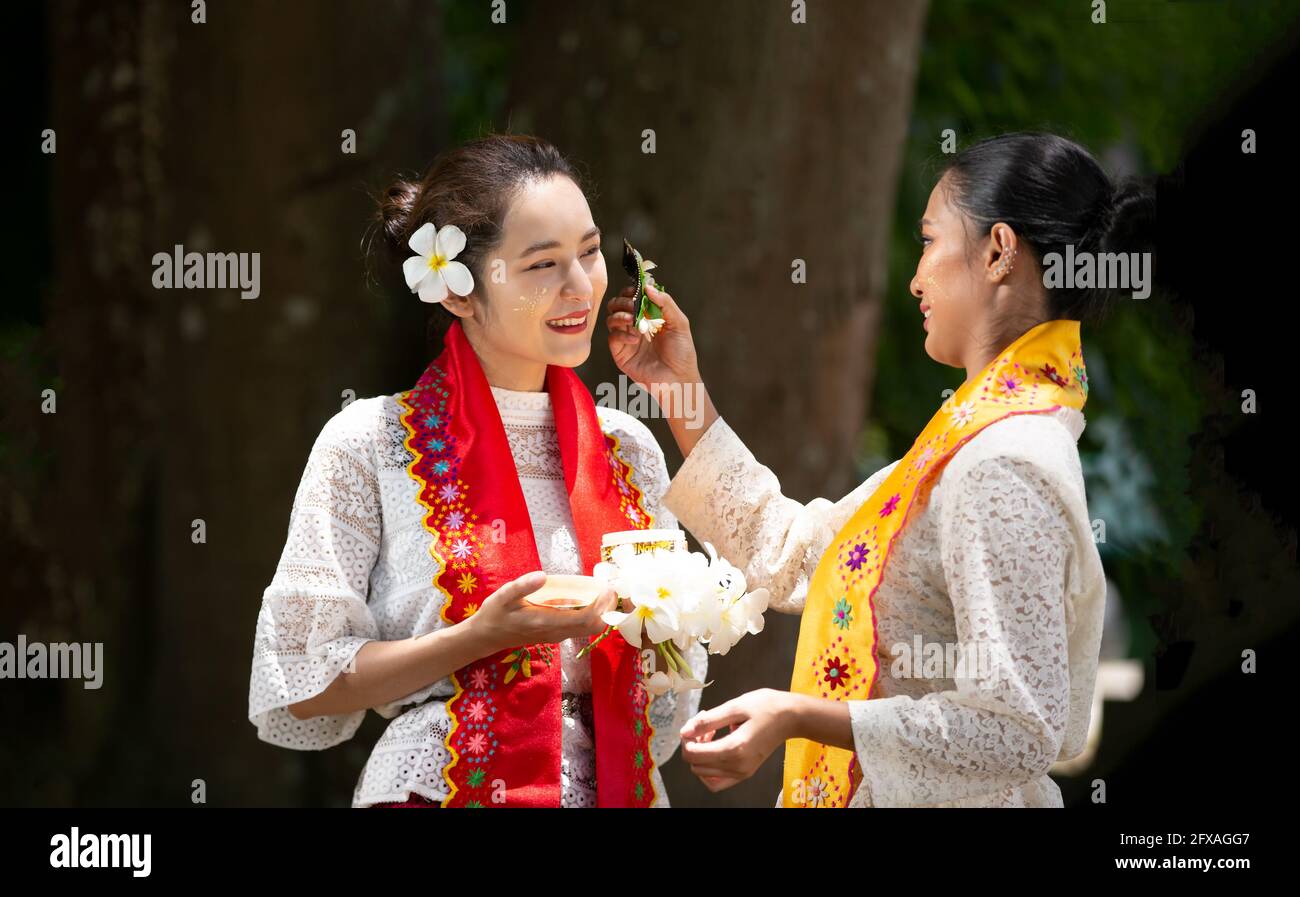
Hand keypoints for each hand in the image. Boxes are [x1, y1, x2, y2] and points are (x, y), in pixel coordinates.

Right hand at [469, 571, 617, 654]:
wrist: (487, 637)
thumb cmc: (495, 614)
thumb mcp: (504, 596)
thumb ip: (523, 586)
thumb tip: (542, 575)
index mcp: (546, 622)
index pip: (584, 619)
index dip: (601, 606)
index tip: (607, 588)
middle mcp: (556, 632)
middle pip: (592, 626)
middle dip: (606, 609)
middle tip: (612, 587)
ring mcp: (557, 635)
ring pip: (588, 629)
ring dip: (600, 612)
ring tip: (604, 591)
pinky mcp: (556, 634)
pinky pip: (580, 627)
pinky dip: (591, 615)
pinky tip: (589, 598)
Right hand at [605, 281, 701, 405]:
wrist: (678, 379)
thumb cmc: (682, 353)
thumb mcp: (679, 323)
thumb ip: (666, 303)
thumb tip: (648, 287)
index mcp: (649, 315)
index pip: (633, 296)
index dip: (633, 290)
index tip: (637, 290)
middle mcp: (636, 325)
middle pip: (618, 304)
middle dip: (623, 301)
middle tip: (633, 305)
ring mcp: (627, 338)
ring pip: (612, 318)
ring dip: (620, 315)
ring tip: (633, 321)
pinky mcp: (621, 353)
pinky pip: (613, 337)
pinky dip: (621, 335)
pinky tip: (635, 340)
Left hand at [678, 688, 795, 790]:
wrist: (791, 717)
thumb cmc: (766, 707)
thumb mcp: (735, 707)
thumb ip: (707, 721)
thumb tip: (684, 732)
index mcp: (734, 749)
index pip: (693, 754)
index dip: (687, 739)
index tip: (696, 721)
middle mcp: (737, 766)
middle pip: (695, 766)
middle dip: (693, 745)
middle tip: (705, 724)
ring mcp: (742, 773)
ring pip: (704, 775)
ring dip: (700, 756)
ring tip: (711, 735)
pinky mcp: (745, 773)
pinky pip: (718, 781)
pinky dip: (709, 769)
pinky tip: (715, 749)